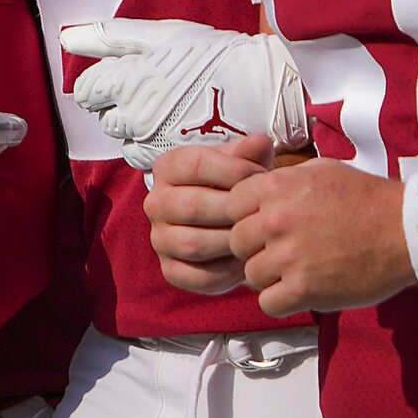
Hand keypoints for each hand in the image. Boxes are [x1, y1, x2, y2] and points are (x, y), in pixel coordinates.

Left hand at [65, 20, 309, 169]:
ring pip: (128, 145)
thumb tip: (68, 38)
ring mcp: (155, 144)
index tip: (128, 81)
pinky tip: (183, 137)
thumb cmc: (218, 56)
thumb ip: (112, 38)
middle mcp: (136, 116)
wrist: (269, 91)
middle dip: (126, 109)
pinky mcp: (175, 166)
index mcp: (130, 81)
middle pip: (108, 120)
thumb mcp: (165, 35)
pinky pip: (150, 166)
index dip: (106, 86)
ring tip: (175, 117)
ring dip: (144, 134)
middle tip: (160, 97)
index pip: (89, 92)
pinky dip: (162, 154)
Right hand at [142, 134, 274, 294]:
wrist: (231, 226)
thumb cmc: (235, 188)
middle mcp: (155, 202)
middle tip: (261, 214)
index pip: (193, 164)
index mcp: (167, 168)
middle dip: (233, 211)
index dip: (233, 170)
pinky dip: (225, 272)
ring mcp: (159, 238)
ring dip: (229, 242)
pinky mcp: (170, 269)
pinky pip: (196, 275)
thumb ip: (250, 153)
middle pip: (191, 206)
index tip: (261, 176)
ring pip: (192, 243)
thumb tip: (261, 142)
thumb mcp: (241, 165)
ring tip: (254, 238)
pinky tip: (244, 261)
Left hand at [225, 158, 412, 316]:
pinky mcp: (305, 289)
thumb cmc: (368, 199)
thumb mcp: (322, 171)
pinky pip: (268, 303)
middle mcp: (276, 220)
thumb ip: (284, 179)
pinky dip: (281, 301)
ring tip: (296, 271)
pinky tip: (300, 291)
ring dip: (269, 276)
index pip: (231, 205)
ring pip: (251, 275)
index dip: (244, 217)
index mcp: (276, 187)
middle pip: (237, 242)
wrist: (407, 231)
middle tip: (280, 251)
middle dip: (254, 248)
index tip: (262, 225)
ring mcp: (289, 256)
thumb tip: (258, 185)